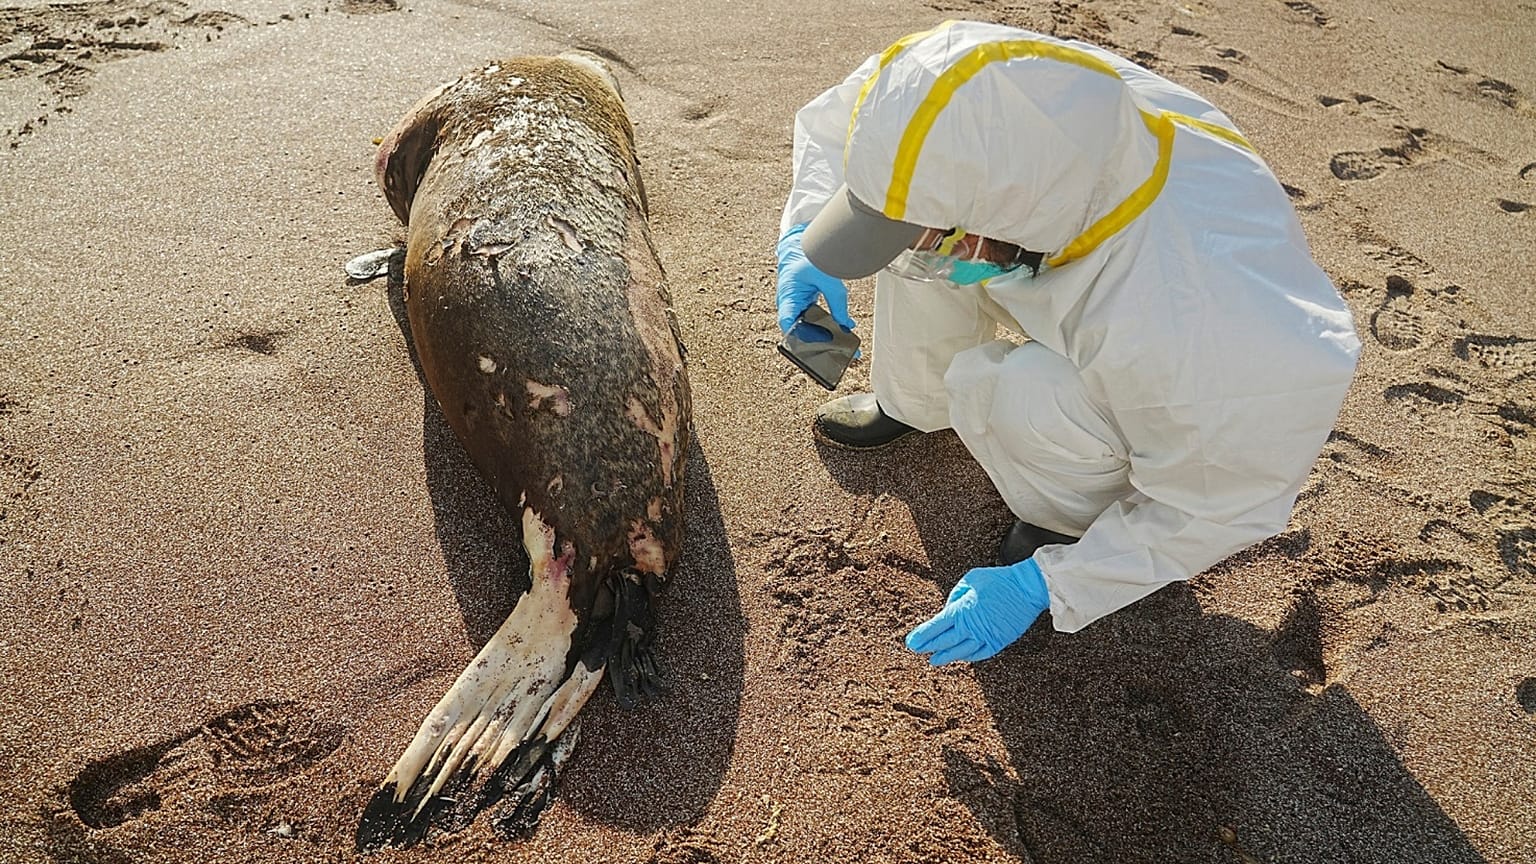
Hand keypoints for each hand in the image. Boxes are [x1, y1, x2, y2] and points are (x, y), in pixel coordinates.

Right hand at [776, 223, 853, 333]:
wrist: (802, 246)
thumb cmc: (807, 256)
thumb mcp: (827, 277)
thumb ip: (838, 301)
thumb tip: (845, 323)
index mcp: (788, 296)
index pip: (787, 323)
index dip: (798, 336)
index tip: (813, 343)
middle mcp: (790, 304)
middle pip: (798, 330)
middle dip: (816, 341)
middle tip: (835, 349)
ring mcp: (797, 305)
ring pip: (807, 327)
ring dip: (822, 334)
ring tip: (840, 343)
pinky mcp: (805, 305)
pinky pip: (813, 319)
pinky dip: (826, 325)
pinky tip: (840, 329)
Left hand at [905, 558, 1048, 664]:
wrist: (1027, 588)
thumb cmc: (999, 581)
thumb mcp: (970, 580)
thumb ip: (955, 596)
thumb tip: (948, 609)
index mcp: (962, 610)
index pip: (936, 627)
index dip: (922, 636)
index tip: (911, 642)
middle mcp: (971, 626)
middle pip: (944, 641)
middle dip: (928, 647)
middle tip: (917, 650)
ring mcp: (986, 636)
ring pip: (960, 652)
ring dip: (945, 656)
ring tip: (934, 660)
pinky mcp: (999, 641)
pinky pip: (979, 654)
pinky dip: (968, 657)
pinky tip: (960, 657)